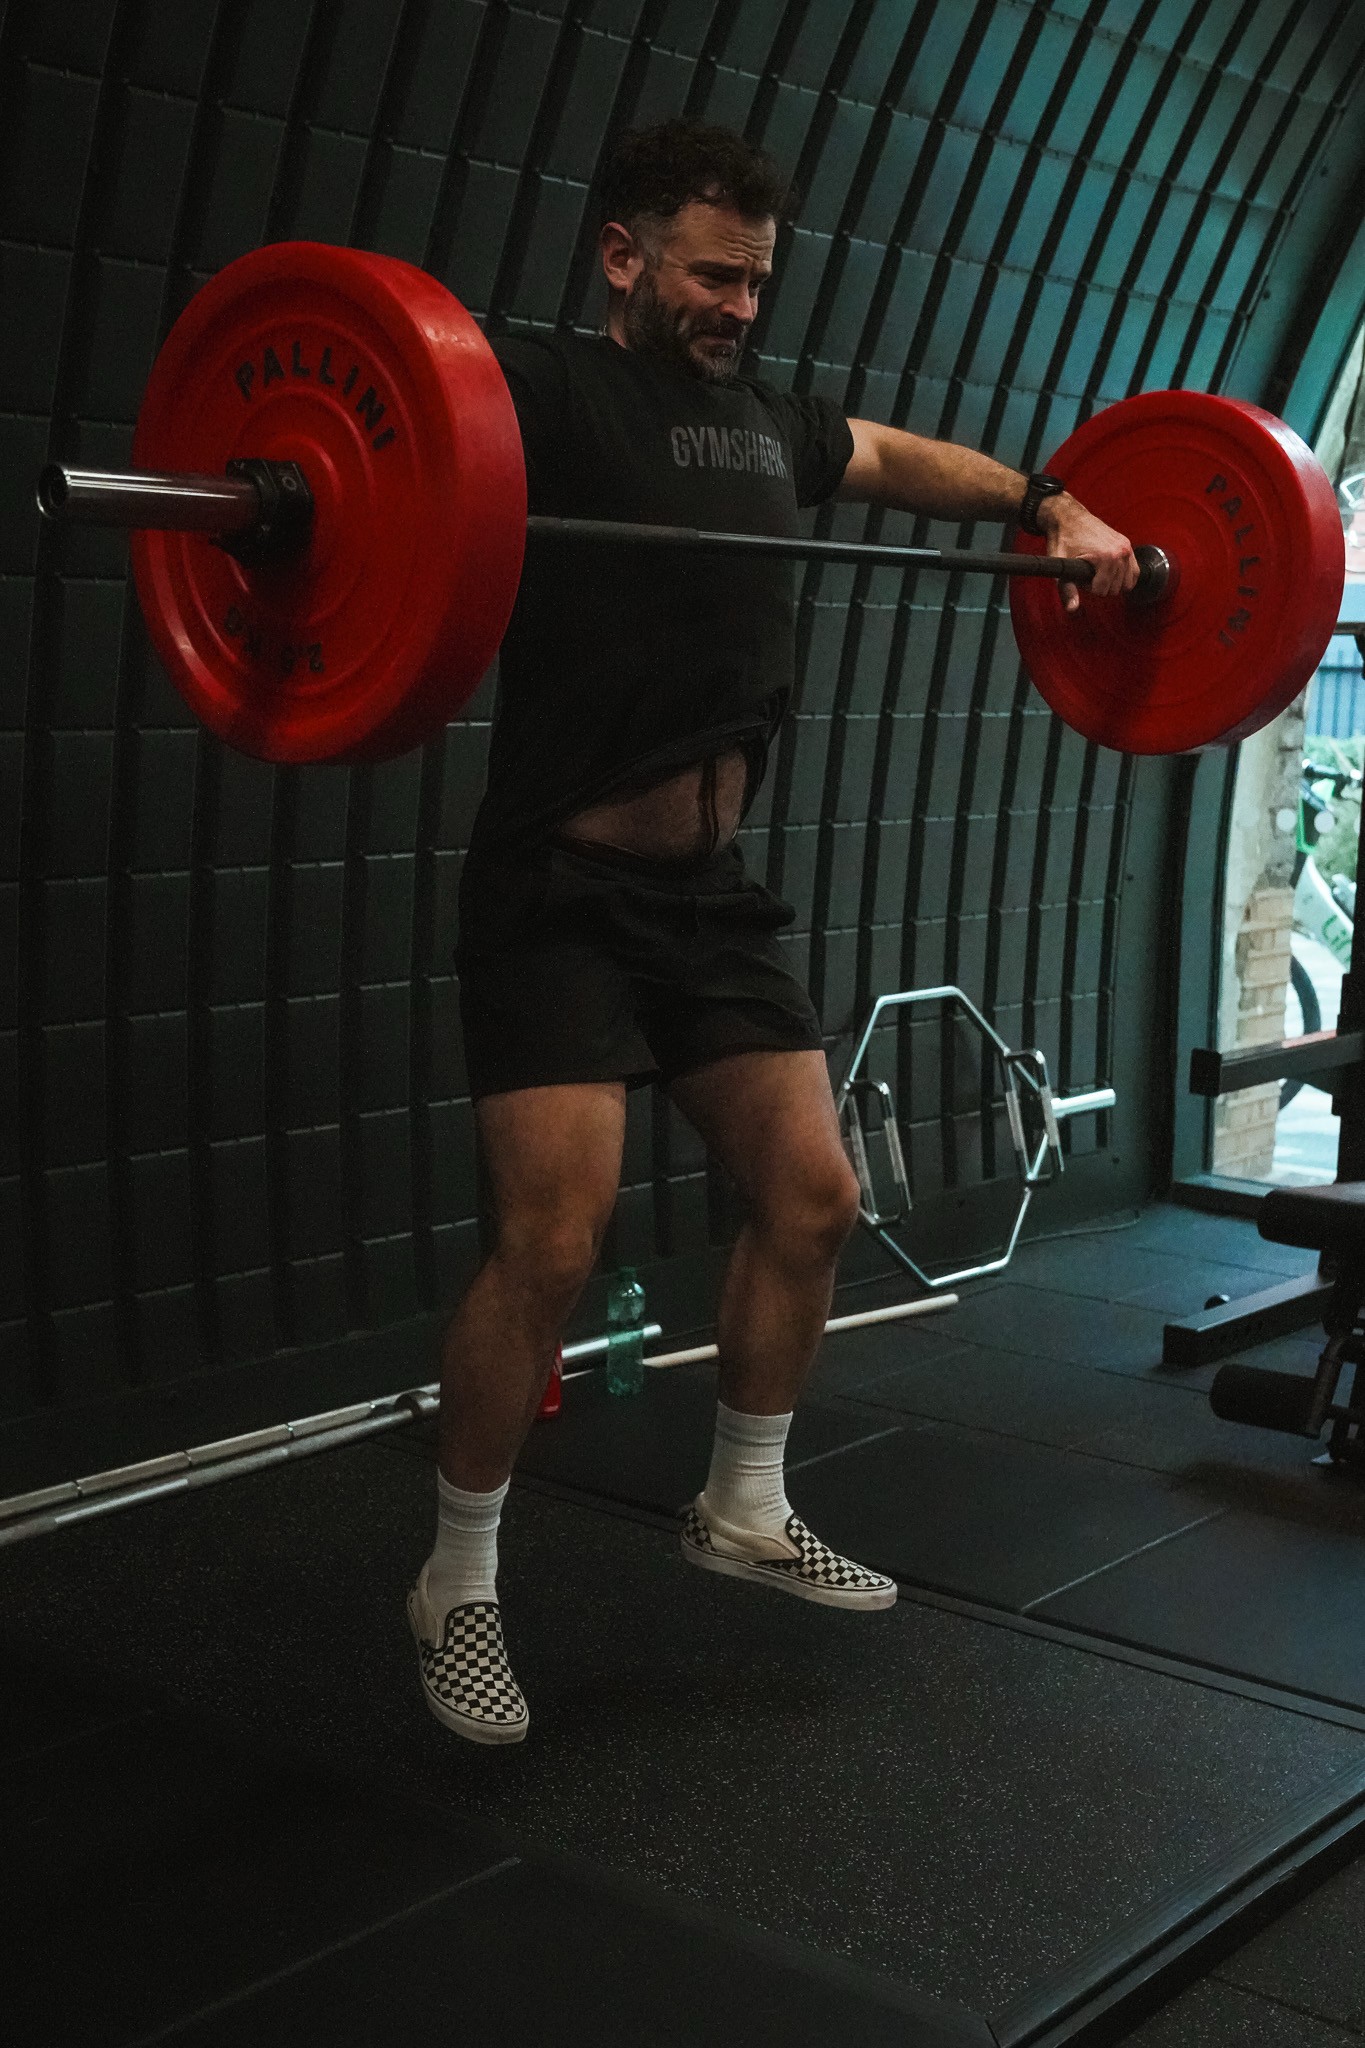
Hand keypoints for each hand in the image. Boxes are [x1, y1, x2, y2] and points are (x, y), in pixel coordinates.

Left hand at [1037, 492, 1137, 612]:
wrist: (1069, 518)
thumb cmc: (1064, 538)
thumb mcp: (1061, 566)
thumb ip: (1066, 589)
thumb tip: (1072, 609)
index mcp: (1106, 557)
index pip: (1102, 591)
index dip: (1088, 588)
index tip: (1080, 576)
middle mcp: (1120, 552)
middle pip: (1115, 589)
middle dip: (1100, 585)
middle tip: (1087, 573)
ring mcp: (1126, 548)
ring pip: (1127, 583)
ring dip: (1112, 582)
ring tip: (1098, 571)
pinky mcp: (1127, 545)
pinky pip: (1134, 572)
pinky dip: (1124, 577)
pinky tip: (1110, 573)